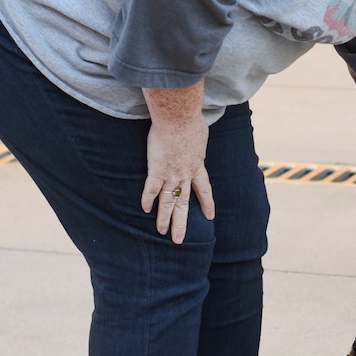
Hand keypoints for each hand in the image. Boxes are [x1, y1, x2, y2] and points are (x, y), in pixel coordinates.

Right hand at [141, 83, 215, 243]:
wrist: (179, 116)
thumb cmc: (190, 119)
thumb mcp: (201, 132)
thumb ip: (198, 138)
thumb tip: (198, 132)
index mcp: (197, 165)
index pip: (204, 189)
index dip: (207, 203)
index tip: (210, 217)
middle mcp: (185, 174)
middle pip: (184, 203)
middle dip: (182, 222)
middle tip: (180, 239)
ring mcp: (171, 174)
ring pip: (167, 201)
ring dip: (164, 218)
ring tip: (162, 232)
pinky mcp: (156, 169)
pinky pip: (150, 189)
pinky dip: (147, 200)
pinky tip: (144, 211)